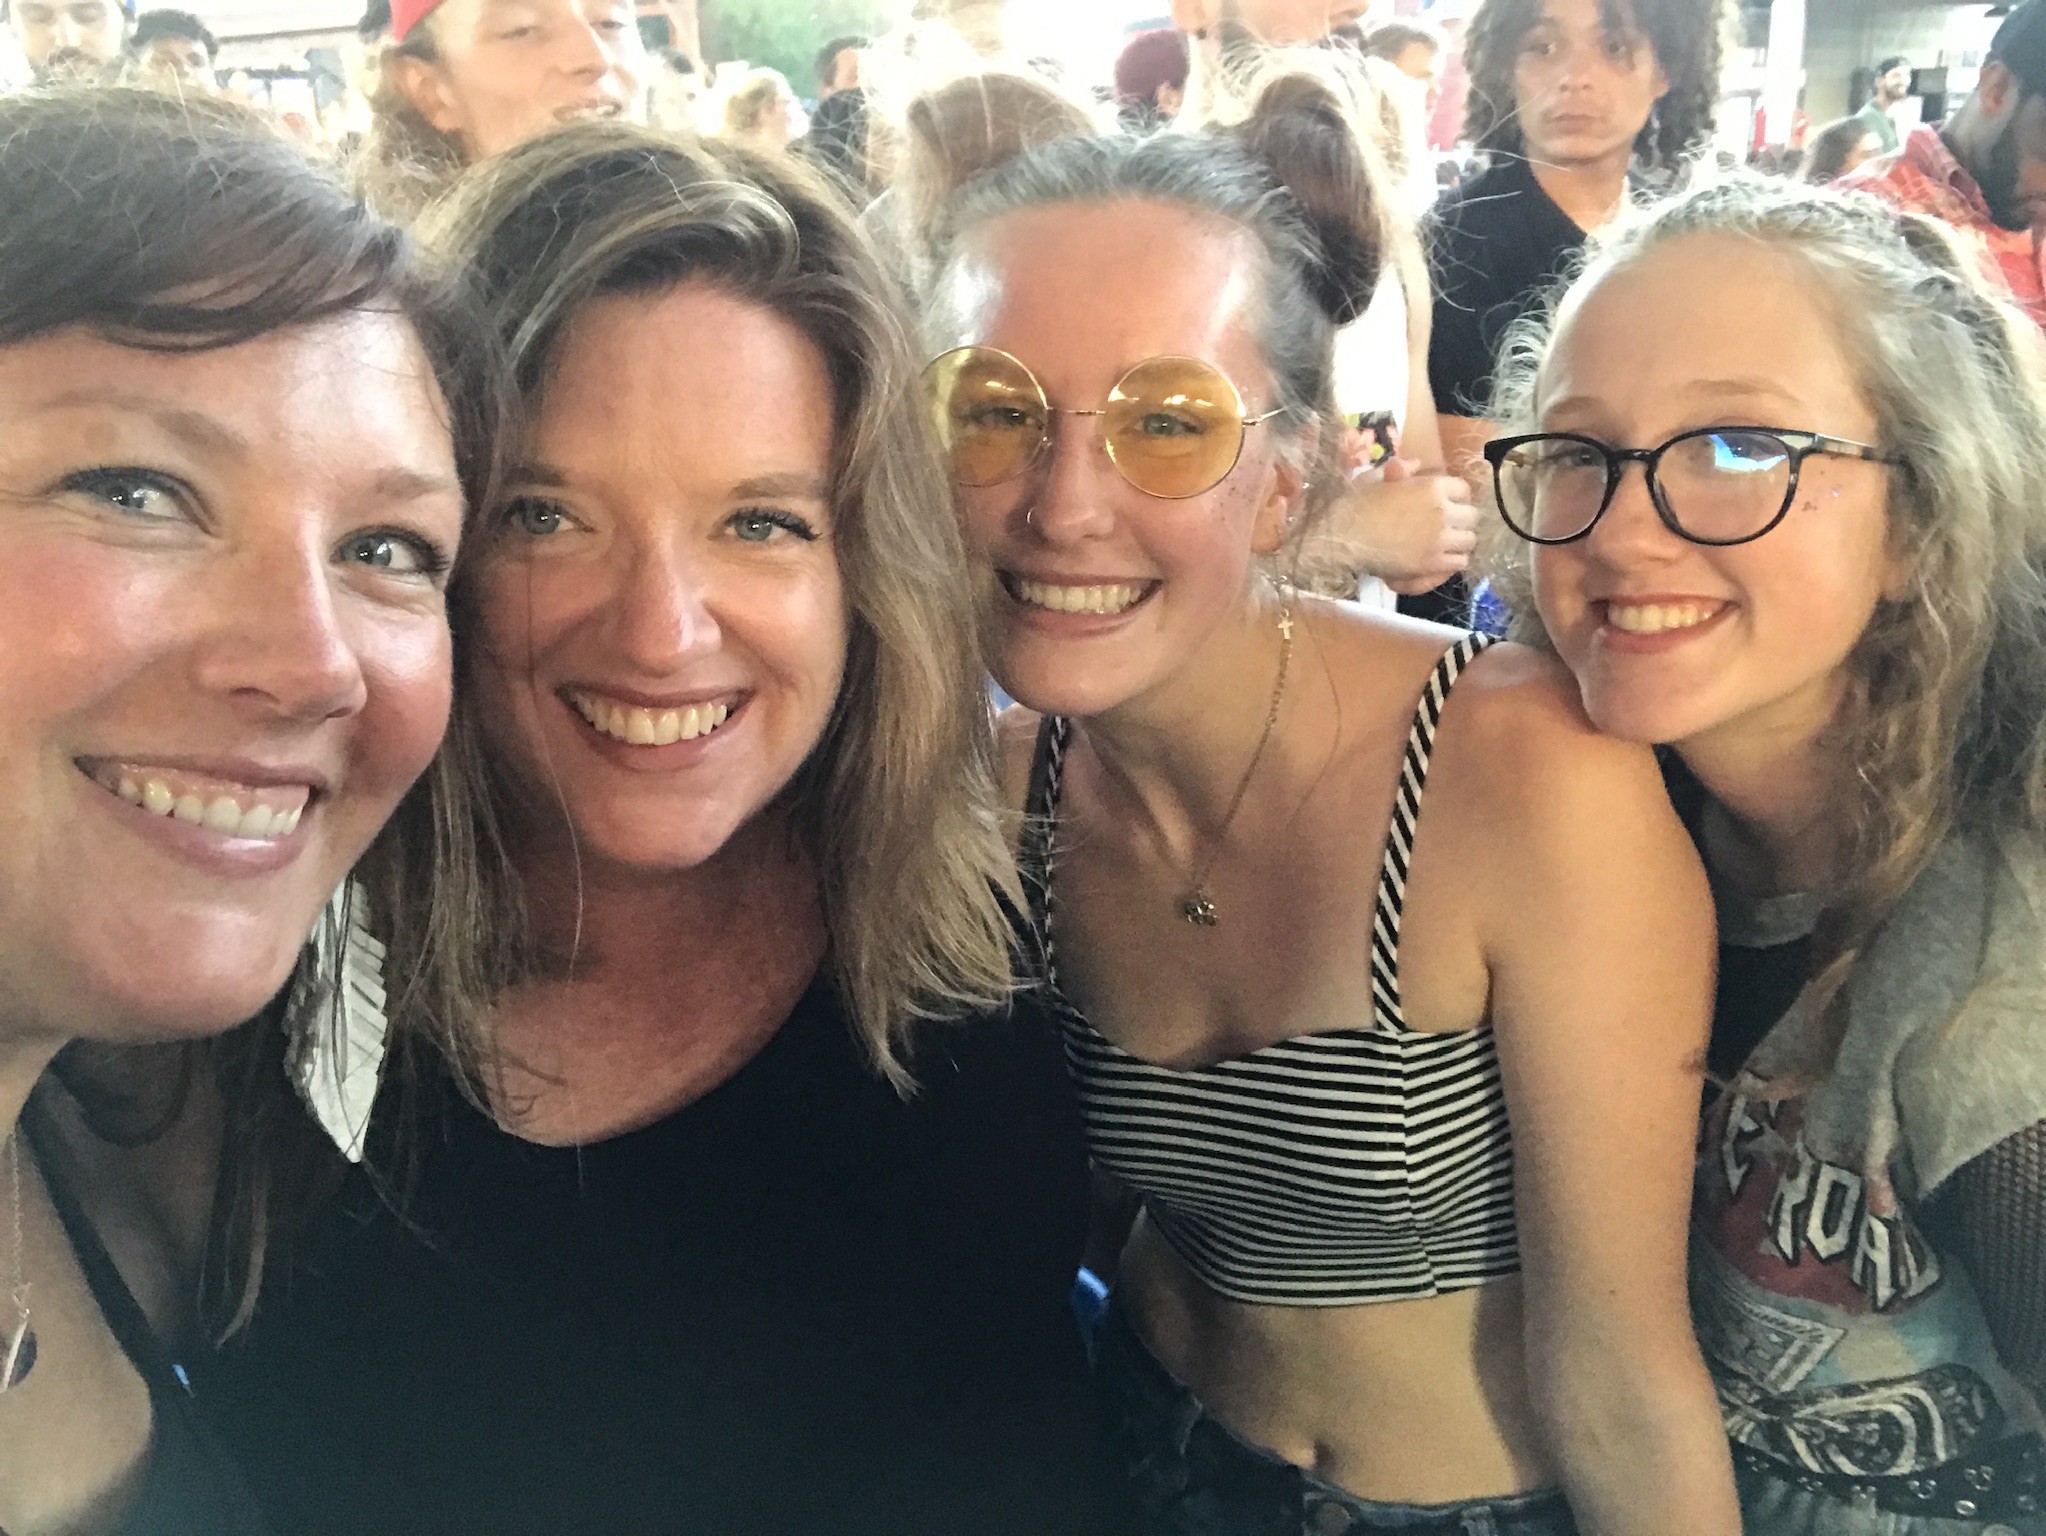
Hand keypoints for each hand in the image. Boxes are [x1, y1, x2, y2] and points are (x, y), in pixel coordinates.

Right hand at [1341, 457, 1478, 595]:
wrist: (1344, 537)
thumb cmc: (1356, 504)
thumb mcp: (1377, 478)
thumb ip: (1401, 470)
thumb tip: (1416, 463)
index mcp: (1432, 487)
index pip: (1463, 489)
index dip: (1456, 497)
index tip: (1448, 503)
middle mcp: (1442, 512)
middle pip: (1471, 517)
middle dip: (1461, 520)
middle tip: (1448, 525)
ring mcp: (1440, 539)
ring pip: (1469, 541)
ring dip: (1459, 542)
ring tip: (1447, 545)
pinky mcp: (1433, 563)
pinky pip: (1459, 562)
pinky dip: (1452, 561)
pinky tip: (1441, 560)